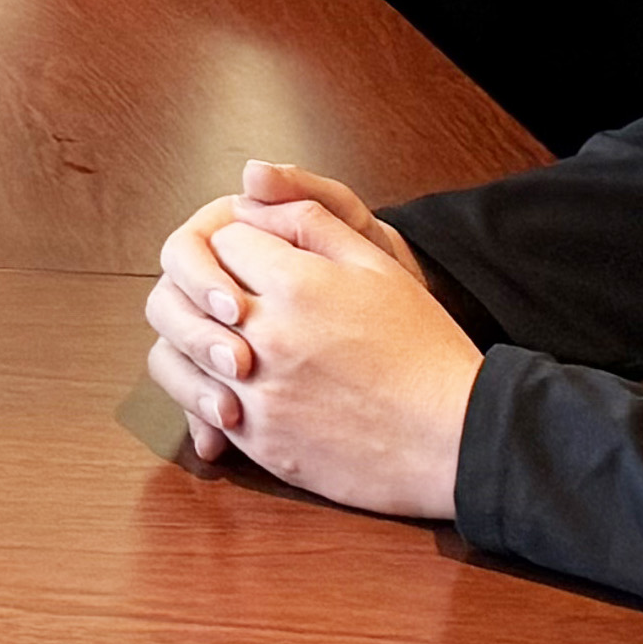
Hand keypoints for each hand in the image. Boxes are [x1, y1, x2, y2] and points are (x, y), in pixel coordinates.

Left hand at [144, 161, 476, 516]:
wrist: (455, 438)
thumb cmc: (423, 347)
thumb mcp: (377, 265)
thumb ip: (309, 222)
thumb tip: (251, 201)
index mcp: (295, 284)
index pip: (223, 242)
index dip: (239, 245)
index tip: (259, 260)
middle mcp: (267, 336)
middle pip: (193, 295)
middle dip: (206, 289)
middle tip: (235, 299)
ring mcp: (260, 393)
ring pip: (187, 353)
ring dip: (200, 342)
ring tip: (231, 343)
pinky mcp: (262, 442)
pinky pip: (206, 408)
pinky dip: (211, 395)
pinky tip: (243, 388)